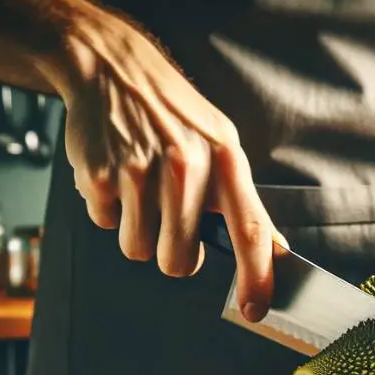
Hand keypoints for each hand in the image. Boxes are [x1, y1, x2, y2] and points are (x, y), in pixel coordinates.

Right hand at [53, 15, 284, 322]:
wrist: (112, 66)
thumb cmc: (173, 111)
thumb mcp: (222, 142)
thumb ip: (244, 200)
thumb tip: (274, 249)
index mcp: (225, 160)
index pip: (250, 230)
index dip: (256, 276)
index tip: (255, 308)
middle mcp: (186, 168)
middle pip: (180, 260)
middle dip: (173, 255)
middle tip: (170, 225)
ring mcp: (140, 172)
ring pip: (138, 249)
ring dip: (138, 233)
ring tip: (141, 192)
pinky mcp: (100, 175)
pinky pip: (105, 223)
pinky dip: (109, 209)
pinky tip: (116, 176)